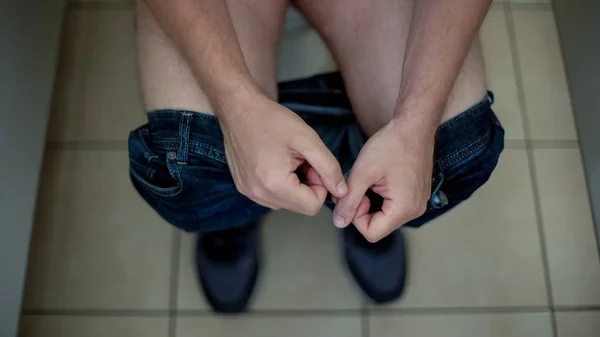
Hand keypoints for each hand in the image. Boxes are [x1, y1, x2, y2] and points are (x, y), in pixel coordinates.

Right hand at [219, 92, 347, 214]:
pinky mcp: (244, 188)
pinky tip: (275, 162)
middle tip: (302, 159)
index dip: (321, 186)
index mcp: (275, 185)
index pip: (313, 206)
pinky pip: (272, 197)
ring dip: (294, 185)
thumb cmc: (272, 120)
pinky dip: (280, 184)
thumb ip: (329, 168)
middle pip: (300, 206)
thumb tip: (342, 191)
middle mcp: (259, 195)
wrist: (239, 109)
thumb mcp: (308, 140)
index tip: (313, 163)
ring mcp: (249, 193)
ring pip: (287, 202)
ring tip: (287, 159)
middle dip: (308, 185)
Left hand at [333, 118, 434, 241]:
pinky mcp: (416, 196)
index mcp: (403, 209)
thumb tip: (339, 222)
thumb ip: (349, 200)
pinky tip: (378, 179)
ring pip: (384, 216)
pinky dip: (380, 197)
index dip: (356, 216)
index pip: (371, 233)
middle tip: (360, 184)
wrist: (414, 127)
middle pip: (379, 226)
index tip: (356, 193)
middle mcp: (414, 211)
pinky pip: (393, 206)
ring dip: (371, 202)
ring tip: (369, 180)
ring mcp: (417, 204)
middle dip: (363, 208)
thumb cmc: (391, 145)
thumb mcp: (363, 173)